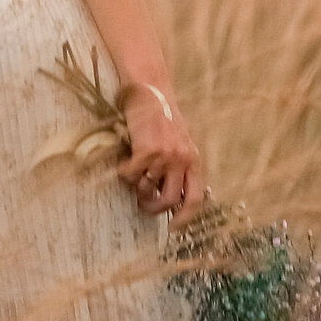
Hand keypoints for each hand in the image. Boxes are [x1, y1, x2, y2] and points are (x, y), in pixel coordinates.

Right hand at [116, 83, 205, 215]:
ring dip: (136, 187)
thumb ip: (180, 167)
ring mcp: (166, 156)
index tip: (173, 229)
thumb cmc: (163, 117)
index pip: (196, 199)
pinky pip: (131, 175)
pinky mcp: (147, 150)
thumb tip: (174, 199)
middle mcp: (183, 159)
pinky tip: (124, 163)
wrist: (151, 91)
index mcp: (194, 160)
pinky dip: (124, 173)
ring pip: (146, 188)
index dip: (185, 219)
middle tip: (143, 205)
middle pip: (169, 200)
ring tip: (134, 175)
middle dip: (153, 208)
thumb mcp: (180, 142)